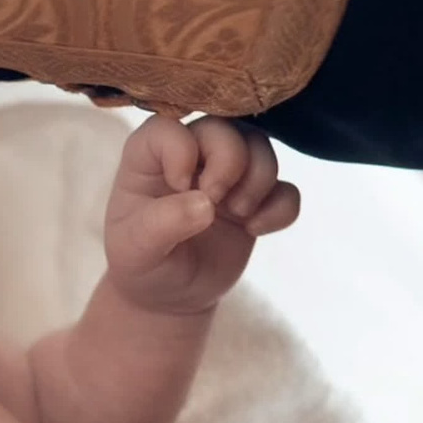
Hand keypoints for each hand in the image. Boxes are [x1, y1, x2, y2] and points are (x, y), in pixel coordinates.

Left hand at [101, 115, 298, 314]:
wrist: (169, 296)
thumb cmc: (142, 263)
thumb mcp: (135, 250)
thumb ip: (163, 223)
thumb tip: (206, 204)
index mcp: (149, 156)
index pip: (169, 127)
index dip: (182, 151)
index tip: (179, 187)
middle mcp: (191, 156)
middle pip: (225, 128)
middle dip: (229, 162)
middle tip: (216, 201)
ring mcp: (227, 176)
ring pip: (261, 148)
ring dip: (258, 180)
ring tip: (239, 215)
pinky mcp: (256, 201)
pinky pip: (286, 189)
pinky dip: (280, 208)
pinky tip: (255, 230)